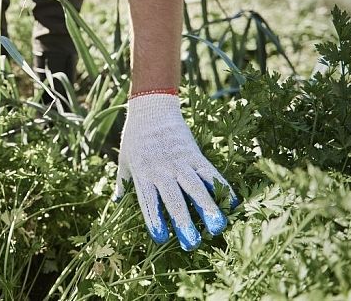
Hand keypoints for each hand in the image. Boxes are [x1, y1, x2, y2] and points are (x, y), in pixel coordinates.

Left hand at [115, 94, 237, 250]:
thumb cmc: (135, 136)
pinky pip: (210, 172)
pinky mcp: (194, 153)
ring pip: (195, 187)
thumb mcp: (124, 160)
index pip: (148, 200)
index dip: (154, 219)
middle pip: (174, 198)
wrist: (151, 107)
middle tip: (192, 244)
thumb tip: (118, 201)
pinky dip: (221, 187)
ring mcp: (180, 161)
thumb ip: (123, 182)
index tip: (161, 238)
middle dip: (183, 222)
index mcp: (142, 173)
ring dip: (207, 207)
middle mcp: (162, 169)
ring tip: (217, 227)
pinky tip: (232, 203)